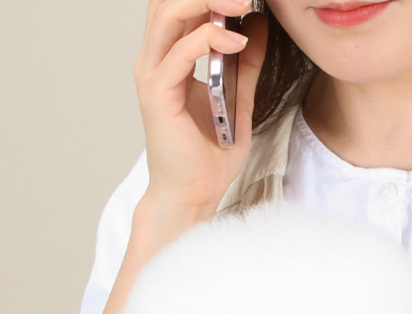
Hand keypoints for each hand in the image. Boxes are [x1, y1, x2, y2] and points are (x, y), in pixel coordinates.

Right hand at [133, 0, 268, 221]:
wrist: (194, 195)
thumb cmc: (209, 157)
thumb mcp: (239, 100)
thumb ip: (246, 63)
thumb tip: (257, 22)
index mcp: (169, 58)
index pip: (178, 5)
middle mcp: (155, 61)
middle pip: (168, 0)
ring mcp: (153, 76)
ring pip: (168, 15)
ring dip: (206, 2)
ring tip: (240, 2)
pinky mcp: (157, 95)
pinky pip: (180, 53)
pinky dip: (209, 39)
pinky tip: (238, 41)